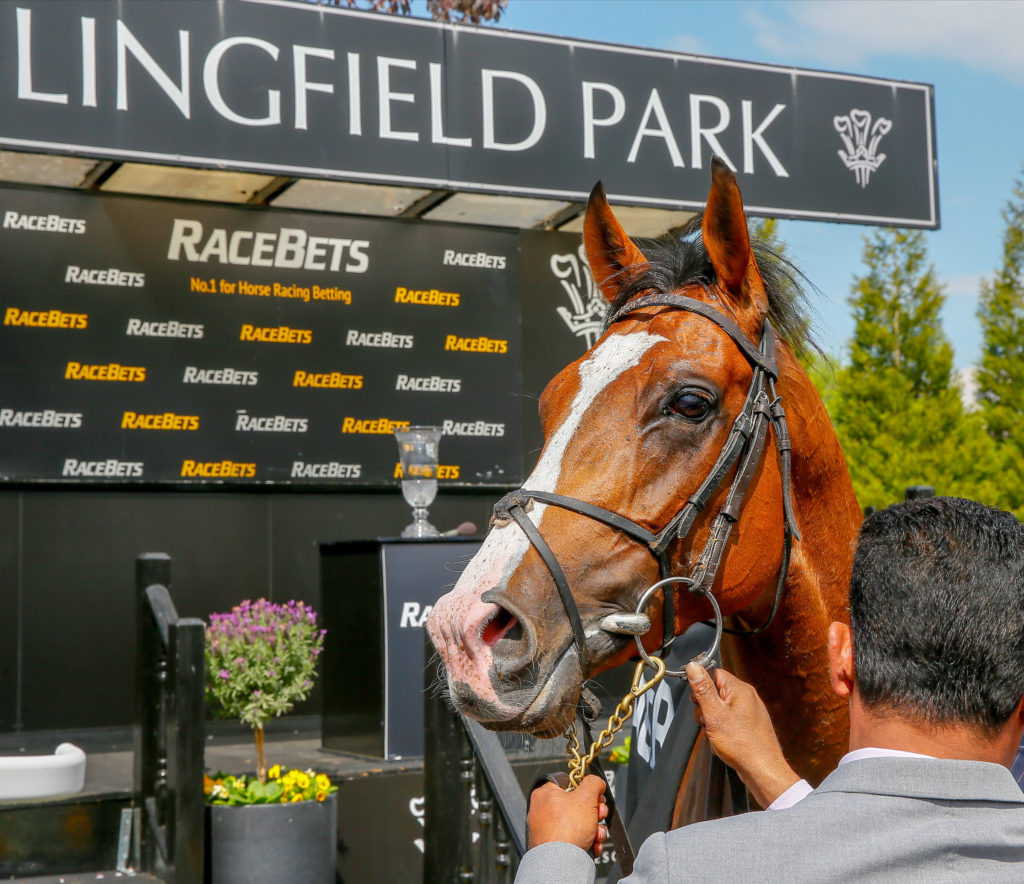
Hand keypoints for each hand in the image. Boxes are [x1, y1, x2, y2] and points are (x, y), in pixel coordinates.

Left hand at [526, 775, 608, 855]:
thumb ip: (593, 783)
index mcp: (545, 793)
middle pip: (577, 804)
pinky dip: (587, 841)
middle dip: (594, 812)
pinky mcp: (554, 846)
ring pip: (579, 823)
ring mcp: (548, 830)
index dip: (587, 789)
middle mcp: (543, 810)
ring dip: (594, 829)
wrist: (561, 862)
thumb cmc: (566, 830)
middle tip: (599, 815)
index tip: (596, 795)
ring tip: (596, 834)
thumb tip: (597, 782)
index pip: (570, 783)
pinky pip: (574, 838)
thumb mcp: (586, 797)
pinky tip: (593, 845)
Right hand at [687, 662, 799, 807]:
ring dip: (712, 722)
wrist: (762, 771)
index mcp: (740, 689)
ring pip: (720, 709)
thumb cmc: (742, 745)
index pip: (714, 673)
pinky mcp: (749, 725)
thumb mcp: (715, 714)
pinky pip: (728, 721)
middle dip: (705, 708)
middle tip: (708, 721)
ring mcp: (749, 712)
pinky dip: (721, 731)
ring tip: (716, 735)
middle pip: (715, 692)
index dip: (701, 686)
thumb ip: (703, 689)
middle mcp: (747, 697)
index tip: (697, 701)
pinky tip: (723, 742)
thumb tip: (693, 666)